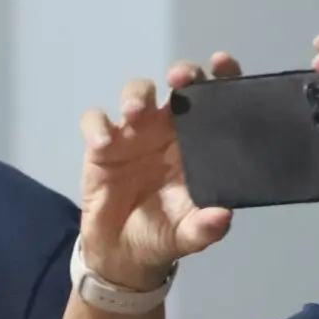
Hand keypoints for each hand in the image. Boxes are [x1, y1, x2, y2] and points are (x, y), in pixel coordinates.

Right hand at [77, 56, 244, 289]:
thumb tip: (223, 216)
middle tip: (179, 79)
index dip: (221, 76)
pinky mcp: (102, 146)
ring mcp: (134, 133)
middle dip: (181, 73)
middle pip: (178, 85)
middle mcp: (169, 129)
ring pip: (137, 93)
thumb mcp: (188, 235)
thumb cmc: (163, 233)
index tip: (221, 64)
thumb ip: (206, 227)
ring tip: (134, 112)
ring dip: (136, 94)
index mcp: (199, 141)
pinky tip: (103, 144)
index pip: (215, 99)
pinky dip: (97, 127)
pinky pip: (95, 122)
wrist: (123, 254)